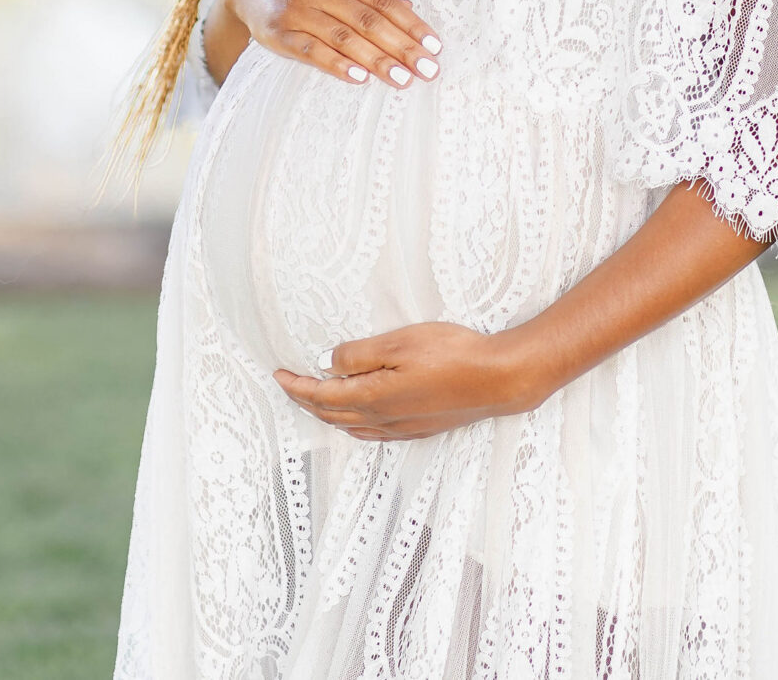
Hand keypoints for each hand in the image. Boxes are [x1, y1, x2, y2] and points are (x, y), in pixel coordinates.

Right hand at [224, 0, 441, 87]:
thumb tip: (408, 5)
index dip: (411, 23)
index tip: (434, 46)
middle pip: (367, 20)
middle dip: (402, 48)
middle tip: (428, 70)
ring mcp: (296, 9)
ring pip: (343, 39)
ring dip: (377, 61)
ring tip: (403, 80)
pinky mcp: (278, 33)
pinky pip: (311, 52)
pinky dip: (337, 65)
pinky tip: (360, 78)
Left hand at [272, 323, 555, 441]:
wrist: (498, 381)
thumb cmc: (452, 355)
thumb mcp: (398, 343)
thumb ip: (358, 355)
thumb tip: (327, 364)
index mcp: (372, 398)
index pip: (321, 396)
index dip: (296, 386)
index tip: (278, 374)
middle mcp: (382, 420)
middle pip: (331, 415)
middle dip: (305, 401)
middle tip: (288, 384)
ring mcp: (401, 428)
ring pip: (350, 427)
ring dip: (326, 415)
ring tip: (313, 399)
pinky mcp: (418, 428)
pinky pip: (372, 433)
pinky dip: (352, 425)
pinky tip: (355, 419)